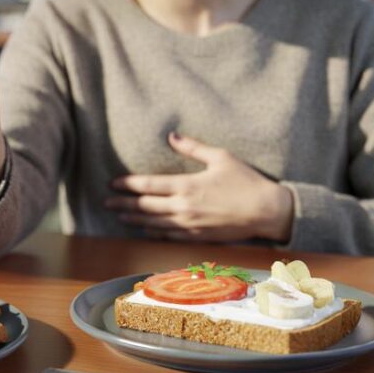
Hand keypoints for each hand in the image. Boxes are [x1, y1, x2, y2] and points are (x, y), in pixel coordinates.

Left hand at [104, 132, 293, 242]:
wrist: (267, 211)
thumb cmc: (247, 181)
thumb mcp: (221, 157)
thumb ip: (193, 148)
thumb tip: (172, 135)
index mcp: (187, 185)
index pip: (148, 185)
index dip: (127, 184)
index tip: (113, 183)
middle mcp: (184, 207)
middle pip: (145, 206)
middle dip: (123, 204)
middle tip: (106, 202)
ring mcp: (189, 224)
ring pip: (153, 223)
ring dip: (134, 220)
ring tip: (119, 216)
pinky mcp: (198, 237)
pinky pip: (169, 235)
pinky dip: (153, 232)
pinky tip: (144, 230)